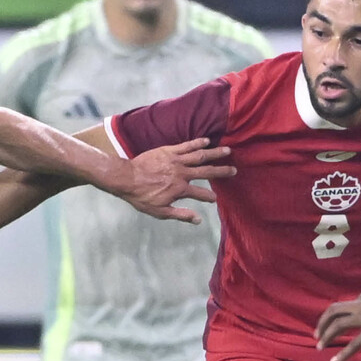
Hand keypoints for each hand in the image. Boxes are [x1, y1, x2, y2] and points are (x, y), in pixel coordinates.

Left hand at [117, 139, 234, 221]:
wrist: (126, 178)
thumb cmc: (142, 197)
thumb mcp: (160, 211)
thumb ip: (180, 214)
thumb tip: (198, 220)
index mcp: (180, 189)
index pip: (201, 194)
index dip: (209, 197)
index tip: (216, 199)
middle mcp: (182, 174)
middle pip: (206, 172)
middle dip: (221, 171)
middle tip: (234, 170)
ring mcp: (176, 160)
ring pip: (200, 155)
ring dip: (215, 153)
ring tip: (227, 151)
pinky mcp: (169, 151)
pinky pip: (186, 145)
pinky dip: (197, 142)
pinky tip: (207, 140)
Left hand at [315, 288, 360, 360]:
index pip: (347, 305)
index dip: (339, 317)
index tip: (337, 327)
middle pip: (333, 310)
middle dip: (322, 323)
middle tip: (317, 335)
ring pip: (338, 325)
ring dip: (326, 336)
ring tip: (319, 346)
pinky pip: (354, 344)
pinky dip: (342, 354)